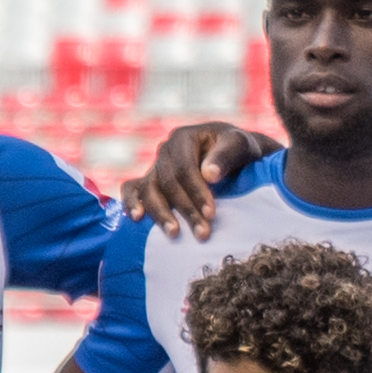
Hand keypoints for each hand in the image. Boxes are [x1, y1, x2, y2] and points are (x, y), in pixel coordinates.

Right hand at [130, 122, 268, 236]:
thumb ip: (227, 156)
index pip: (185, 167)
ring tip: (174, 234)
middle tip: (203, 233)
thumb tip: (209, 175)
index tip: (211, 214)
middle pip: (168, 182)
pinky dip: (130, 202)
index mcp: (184, 138)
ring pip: (149, 190)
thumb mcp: (241, 145)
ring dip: (161, 214)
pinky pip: (132, 189)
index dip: (196, 191)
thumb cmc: (239, 151)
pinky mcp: (150, 181)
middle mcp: (166, 151)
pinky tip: (137, 218)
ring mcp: (155, 166)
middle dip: (185, 209)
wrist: (236, 157)